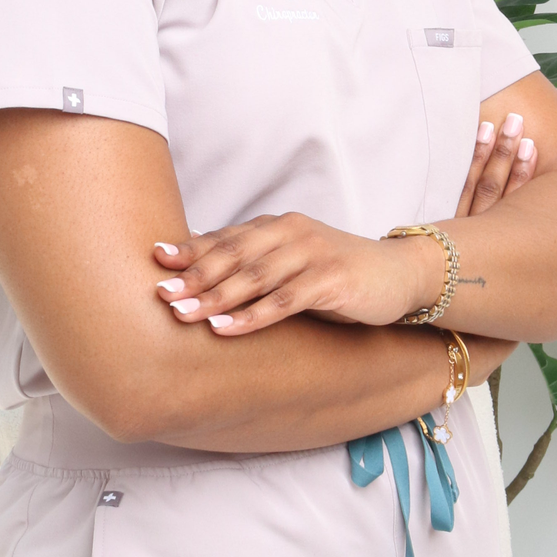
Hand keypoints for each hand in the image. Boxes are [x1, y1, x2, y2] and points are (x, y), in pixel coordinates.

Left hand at [153, 111, 536, 337]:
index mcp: (276, 227)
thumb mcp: (292, 265)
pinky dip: (252, 316)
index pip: (225, 238)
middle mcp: (290, 234)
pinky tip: (226, 329)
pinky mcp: (331, 281)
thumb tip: (203, 280)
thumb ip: (255, 266)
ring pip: (254, 278)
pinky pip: (284, 301)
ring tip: (184, 315)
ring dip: (216, 298)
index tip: (155, 261)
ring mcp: (312, 255)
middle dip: (194, 276)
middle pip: (233, 256)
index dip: (190, 250)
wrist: (401, 275)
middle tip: (160, 295)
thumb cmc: (338, 274)